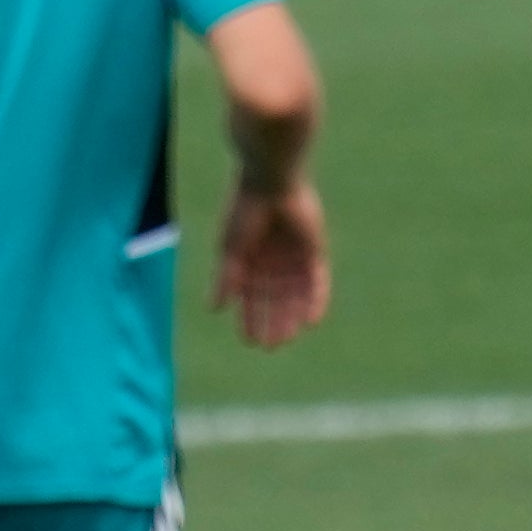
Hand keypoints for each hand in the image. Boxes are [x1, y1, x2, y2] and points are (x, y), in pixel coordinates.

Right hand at [215, 177, 330, 347]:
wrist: (270, 184)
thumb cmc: (244, 213)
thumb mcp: (231, 250)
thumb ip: (225, 279)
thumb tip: (214, 309)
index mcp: (249, 259)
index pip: (250, 296)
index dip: (249, 318)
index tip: (249, 340)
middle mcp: (272, 260)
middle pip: (274, 299)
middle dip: (272, 322)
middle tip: (271, 346)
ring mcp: (294, 256)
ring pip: (295, 295)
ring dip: (292, 317)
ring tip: (288, 338)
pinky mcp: (314, 250)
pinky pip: (317, 282)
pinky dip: (315, 301)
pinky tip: (311, 322)